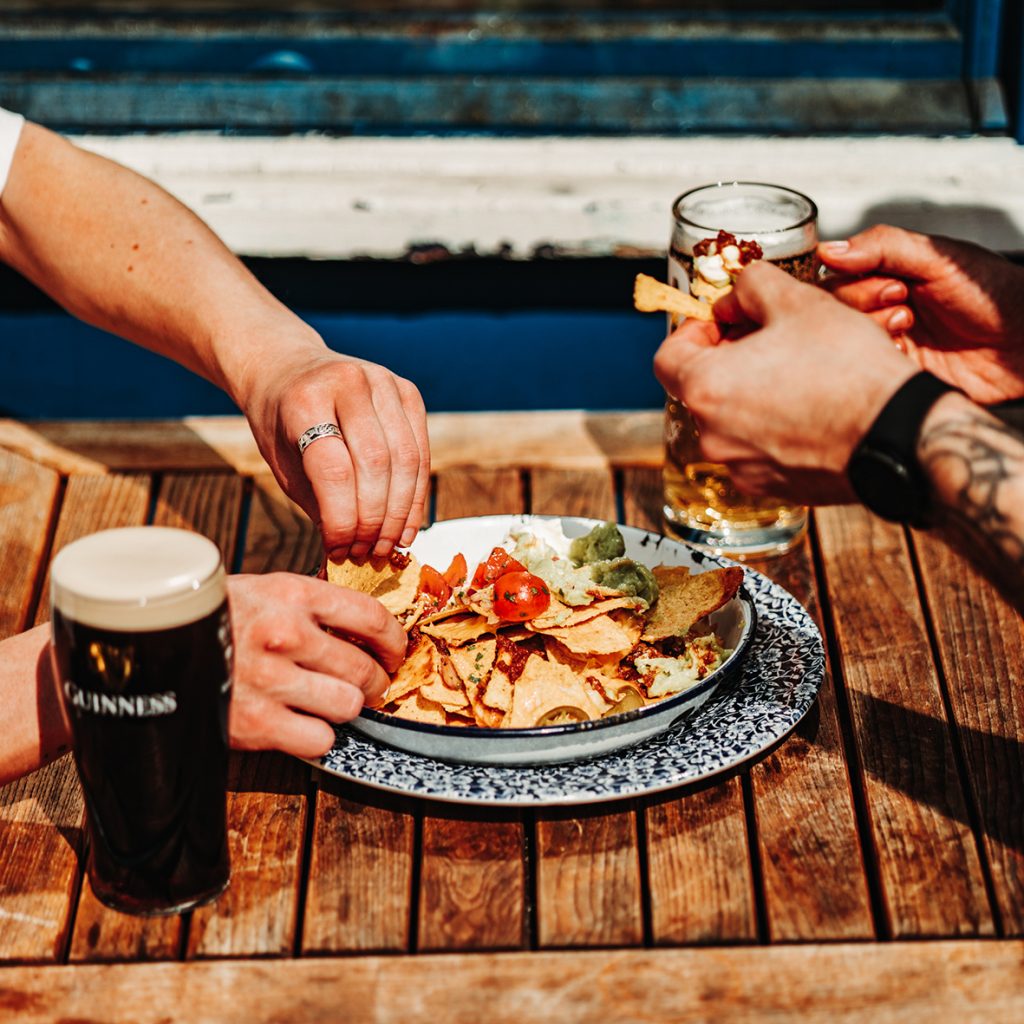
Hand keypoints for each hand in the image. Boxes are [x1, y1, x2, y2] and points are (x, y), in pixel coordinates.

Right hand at [226, 573, 405, 757]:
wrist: (149, 651)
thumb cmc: (215, 619)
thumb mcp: (261, 590)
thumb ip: (309, 603)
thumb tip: (361, 621)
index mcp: (292, 594)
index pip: (370, 616)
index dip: (394, 640)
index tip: (395, 652)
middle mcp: (286, 635)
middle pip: (364, 668)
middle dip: (375, 682)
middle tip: (370, 686)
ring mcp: (271, 680)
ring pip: (348, 705)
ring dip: (344, 708)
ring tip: (331, 703)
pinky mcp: (256, 723)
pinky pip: (320, 740)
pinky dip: (318, 737)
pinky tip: (303, 723)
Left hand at [242, 345, 430, 561]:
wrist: (288, 366)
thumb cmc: (282, 423)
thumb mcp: (283, 463)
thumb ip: (318, 502)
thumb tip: (351, 551)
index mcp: (305, 399)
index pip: (333, 469)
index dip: (342, 519)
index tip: (340, 551)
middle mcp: (349, 382)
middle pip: (375, 465)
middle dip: (375, 519)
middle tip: (367, 554)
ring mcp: (384, 382)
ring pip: (406, 460)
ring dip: (400, 513)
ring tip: (387, 546)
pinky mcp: (408, 392)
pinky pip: (421, 451)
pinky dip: (416, 494)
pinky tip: (406, 524)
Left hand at [653, 262, 915, 504]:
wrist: (900, 435)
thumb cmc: (850, 370)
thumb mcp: (800, 303)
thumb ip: (753, 287)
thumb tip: (736, 294)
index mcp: (706, 389)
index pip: (667, 357)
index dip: (692, 332)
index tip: (721, 322)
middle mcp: (713, 436)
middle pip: (702, 389)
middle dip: (729, 360)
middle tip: (768, 341)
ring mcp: (742, 468)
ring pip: (732, 420)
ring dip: (754, 394)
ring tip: (798, 373)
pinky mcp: (773, 487)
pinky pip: (760, 450)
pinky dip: (776, 427)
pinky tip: (813, 408)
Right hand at [820, 225, 1023, 402]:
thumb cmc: (993, 294)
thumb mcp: (937, 258)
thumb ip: (883, 246)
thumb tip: (828, 250)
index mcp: (890, 271)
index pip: (838, 275)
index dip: (854, 280)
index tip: (891, 281)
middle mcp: (882, 304)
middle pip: (835, 306)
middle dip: (866, 302)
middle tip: (904, 301)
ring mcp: (887, 337)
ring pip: (846, 335)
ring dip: (875, 329)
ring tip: (911, 325)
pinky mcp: (893, 368)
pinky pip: (863, 366)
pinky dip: (880, 355)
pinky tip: (907, 352)